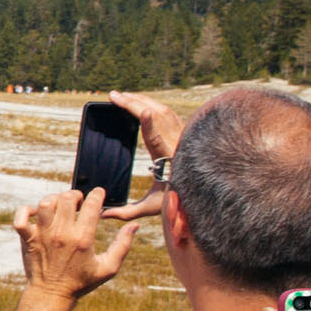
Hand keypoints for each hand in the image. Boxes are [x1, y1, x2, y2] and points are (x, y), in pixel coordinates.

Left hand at [14, 188, 140, 300]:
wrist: (52, 294)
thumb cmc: (81, 282)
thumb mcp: (108, 268)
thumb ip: (122, 245)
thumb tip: (134, 226)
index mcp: (82, 239)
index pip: (91, 206)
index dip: (97, 195)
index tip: (98, 193)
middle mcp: (61, 234)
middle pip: (66, 199)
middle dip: (75, 195)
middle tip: (78, 202)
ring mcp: (42, 235)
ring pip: (45, 203)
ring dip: (54, 199)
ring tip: (60, 205)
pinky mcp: (27, 238)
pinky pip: (21, 217)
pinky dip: (26, 210)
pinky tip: (36, 213)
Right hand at [102, 93, 183, 221]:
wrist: (206, 187)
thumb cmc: (177, 197)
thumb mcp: (151, 207)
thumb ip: (127, 212)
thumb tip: (103, 214)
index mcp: (168, 160)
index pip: (158, 140)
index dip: (150, 126)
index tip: (145, 112)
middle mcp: (177, 143)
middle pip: (157, 117)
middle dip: (134, 103)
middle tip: (113, 96)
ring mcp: (183, 134)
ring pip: (163, 110)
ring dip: (141, 100)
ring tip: (123, 96)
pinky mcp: (185, 129)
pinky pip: (168, 112)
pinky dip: (152, 104)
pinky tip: (141, 102)